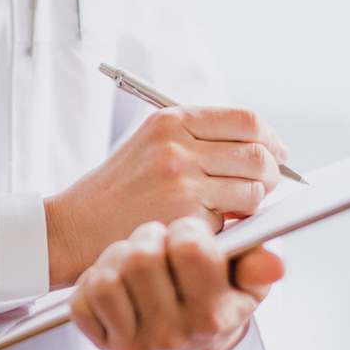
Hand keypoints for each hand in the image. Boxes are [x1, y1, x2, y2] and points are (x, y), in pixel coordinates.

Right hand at [45, 106, 287, 287]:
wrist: (72, 228)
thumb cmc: (115, 192)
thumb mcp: (148, 145)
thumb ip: (198, 139)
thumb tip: (263, 149)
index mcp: (170, 120)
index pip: (247, 121)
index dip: (271, 140)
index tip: (277, 155)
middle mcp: (177, 146)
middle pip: (258, 155)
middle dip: (270, 176)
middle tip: (260, 190)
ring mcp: (182, 182)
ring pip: (253, 191)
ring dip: (251, 205)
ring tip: (229, 212)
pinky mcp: (185, 218)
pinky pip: (233, 221)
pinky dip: (229, 228)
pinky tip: (206, 229)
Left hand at [69, 217, 283, 349]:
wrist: (186, 345)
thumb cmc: (216, 298)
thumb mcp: (245, 284)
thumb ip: (258, 267)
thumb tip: (273, 263)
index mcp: (212, 316)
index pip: (189, 248)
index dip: (187, 229)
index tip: (190, 234)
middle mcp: (172, 335)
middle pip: (141, 257)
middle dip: (149, 237)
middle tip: (158, 242)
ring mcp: (134, 343)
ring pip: (107, 276)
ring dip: (118, 256)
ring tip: (136, 259)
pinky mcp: (102, 342)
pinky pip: (82, 298)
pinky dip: (92, 280)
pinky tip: (116, 282)